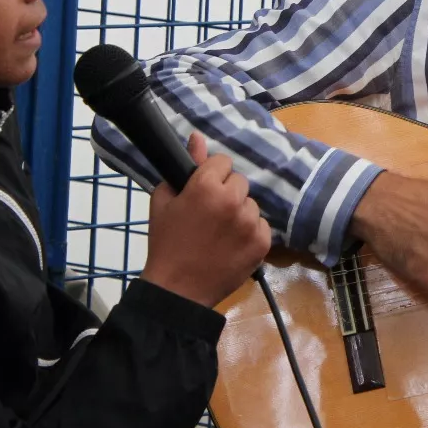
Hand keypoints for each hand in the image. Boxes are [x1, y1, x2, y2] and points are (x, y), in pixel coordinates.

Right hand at [144, 133, 272, 307]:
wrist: (178, 289)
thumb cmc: (166, 243)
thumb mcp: (164, 201)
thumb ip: (185, 166)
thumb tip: (197, 137)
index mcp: (207, 186)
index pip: (222, 162)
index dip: (211, 176)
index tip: (202, 192)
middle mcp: (234, 200)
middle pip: (239, 181)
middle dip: (226, 193)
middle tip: (210, 215)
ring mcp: (251, 222)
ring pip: (251, 204)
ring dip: (239, 213)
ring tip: (220, 233)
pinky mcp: (263, 242)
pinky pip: (261, 225)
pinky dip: (250, 233)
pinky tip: (232, 245)